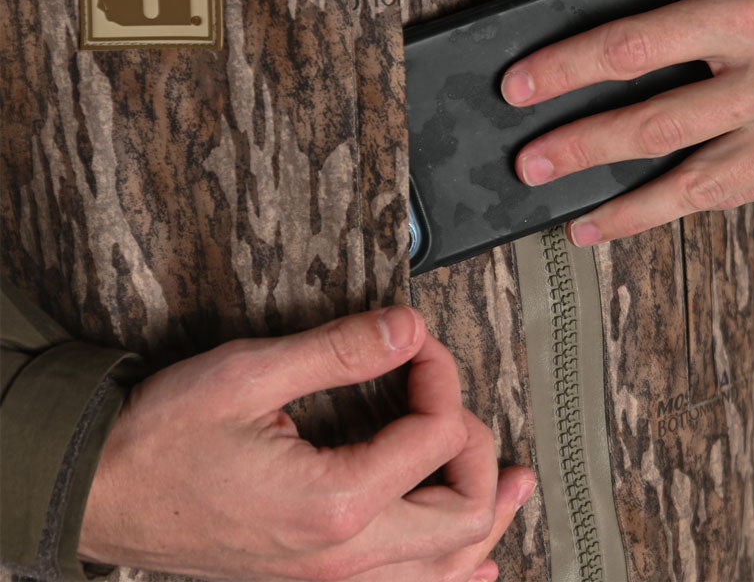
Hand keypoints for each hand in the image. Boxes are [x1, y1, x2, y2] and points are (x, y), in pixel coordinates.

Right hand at [79, 306, 534, 581]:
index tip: (416, 341)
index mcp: (334, 505)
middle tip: (450, 394)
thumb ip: (341, 350)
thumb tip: (409, 327)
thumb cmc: (165, 436)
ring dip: (488, 516)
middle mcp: (344, 559)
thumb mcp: (251, 373)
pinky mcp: (316, 580)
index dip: (440, 375)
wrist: (101, 493)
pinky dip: (452, 573)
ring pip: (445, 568)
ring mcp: (331, 581)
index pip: (436, 437)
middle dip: (478, 445)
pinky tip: (475, 565)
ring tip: (521, 483)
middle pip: (463, 514)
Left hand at [500, 0, 753, 243]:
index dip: (568, 68)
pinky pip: (733, 197)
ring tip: (570, 215)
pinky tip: (633, 217)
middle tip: (528, 162)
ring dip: (624, 204)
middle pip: (657, 122)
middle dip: (582, 146)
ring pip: (695, 180)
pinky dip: (676, 212)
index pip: (637, 45)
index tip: (519, 87)